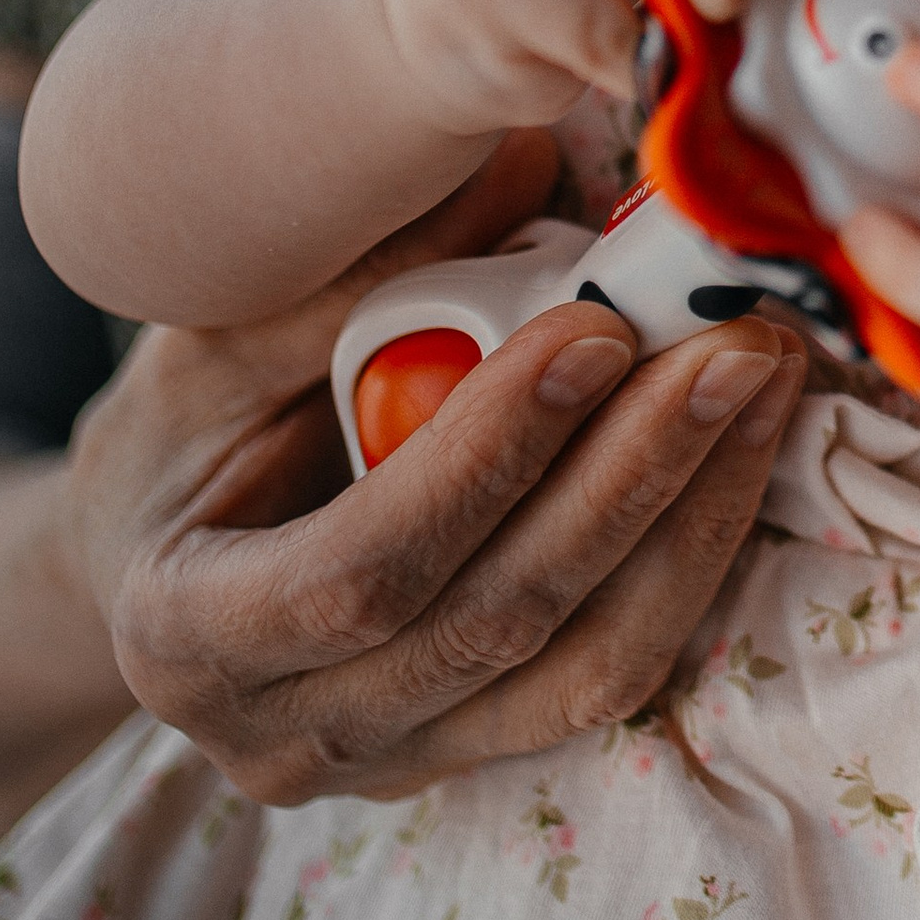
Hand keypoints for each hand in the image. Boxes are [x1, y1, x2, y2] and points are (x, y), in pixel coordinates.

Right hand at [68, 129, 804, 802]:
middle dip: (632, 475)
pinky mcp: (482, 748)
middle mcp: (289, 732)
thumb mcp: (217, 340)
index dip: (485, 458)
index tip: (591, 331)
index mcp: (186, 633)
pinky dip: (690, 557)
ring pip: (585, 667)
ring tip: (764, 376)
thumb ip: (346, 275)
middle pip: (496, 621)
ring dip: (692, 516)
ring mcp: (396, 759)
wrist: (154, 558)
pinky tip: (744, 447)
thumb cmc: (179, 431)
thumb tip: (518, 159)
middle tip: (731, 339)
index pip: (359, 572)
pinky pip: (613, 670)